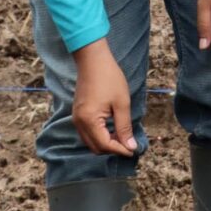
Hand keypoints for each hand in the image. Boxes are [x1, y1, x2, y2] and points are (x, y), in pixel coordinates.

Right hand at [71, 41, 138, 157]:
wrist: (93, 60)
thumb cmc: (109, 79)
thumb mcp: (122, 103)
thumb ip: (124, 127)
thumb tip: (130, 146)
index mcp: (89, 120)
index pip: (105, 145)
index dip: (120, 150)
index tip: (133, 150)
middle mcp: (79, 123)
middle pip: (95, 147)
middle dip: (112, 149)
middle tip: (129, 145)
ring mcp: (76, 118)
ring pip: (90, 142)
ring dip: (105, 144)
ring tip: (122, 138)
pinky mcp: (77, 114)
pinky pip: (87, 133)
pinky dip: (99, 136)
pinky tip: (111, 130)